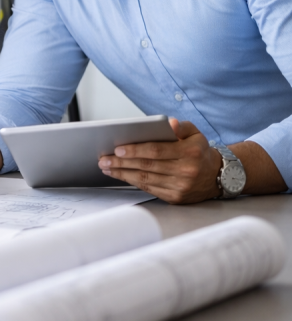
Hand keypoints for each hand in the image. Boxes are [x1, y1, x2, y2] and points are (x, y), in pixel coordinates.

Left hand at [98, 118, 220, 203]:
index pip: (157, 151)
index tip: (118, 149)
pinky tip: (121, 175)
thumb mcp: (195, 133)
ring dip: (122, 173)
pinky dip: (132, 182)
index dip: (135, 150)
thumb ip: (181, 126)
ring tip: (107, 167)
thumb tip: (169, 123)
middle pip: (147, 166)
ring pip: (145, 179)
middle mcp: (185, 171)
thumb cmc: (199, 151)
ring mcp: (180, 187)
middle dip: (122, 162)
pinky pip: (149, 189)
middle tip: (103, 159)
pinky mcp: (175, 198)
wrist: (217, 176)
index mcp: (189, 153)